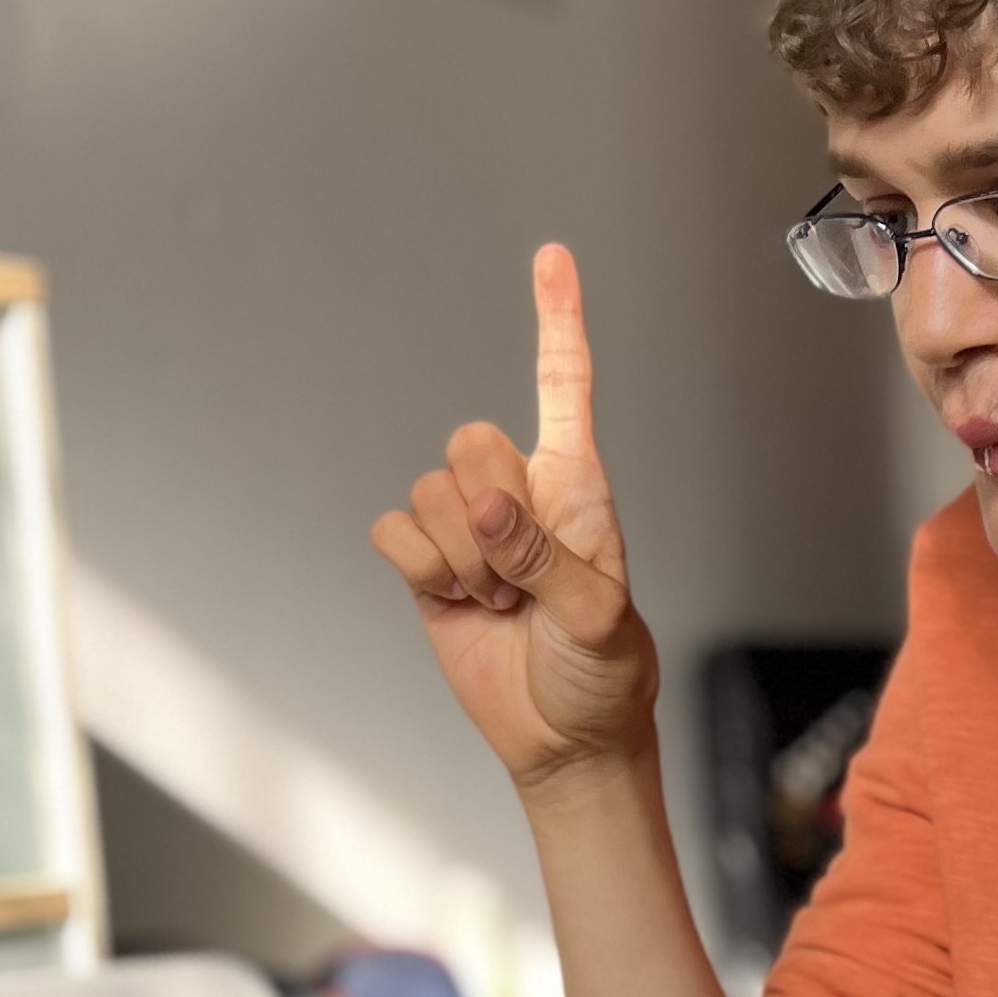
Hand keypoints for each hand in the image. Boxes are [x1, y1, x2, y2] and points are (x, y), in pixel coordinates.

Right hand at [371, 245, 661, 792]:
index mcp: (577, 486)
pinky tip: (460, 605)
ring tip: (501, 605)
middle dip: (486, 513)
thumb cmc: (603, 674)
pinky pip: (393, 532)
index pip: (565, 387)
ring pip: (427, 492)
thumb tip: (487, 506)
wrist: (564, 740)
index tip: (551, 256)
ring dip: (460, 558)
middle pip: (469, 440)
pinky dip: (421, 571)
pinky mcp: (429, 565)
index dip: (558, 320)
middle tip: (519, 580)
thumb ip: (544, 556)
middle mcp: (520, 493)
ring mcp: (470, 528)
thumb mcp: (597, 616)